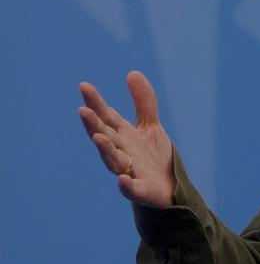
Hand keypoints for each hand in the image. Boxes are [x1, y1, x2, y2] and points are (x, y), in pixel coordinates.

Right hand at [78, 71, 175, 208]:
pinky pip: (132, 189)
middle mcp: (122, 152)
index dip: (95, 103)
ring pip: (113, 160)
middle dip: (94, 125)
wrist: (170, 188)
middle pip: (105, 137)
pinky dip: (127, 185)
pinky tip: (123, 179)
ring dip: (105, 150)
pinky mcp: (141, 190)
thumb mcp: (150, 126)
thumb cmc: (153, 157)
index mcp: (122, 136)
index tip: (84, 86)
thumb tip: (132, 73)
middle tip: (84, 111)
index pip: (106, 117)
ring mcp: (130, 171)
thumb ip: (143, 102)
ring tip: (98, 137)